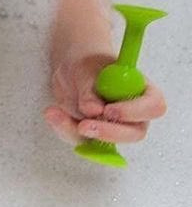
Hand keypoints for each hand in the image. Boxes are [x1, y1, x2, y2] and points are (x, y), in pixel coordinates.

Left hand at [44, 51, 166, 146]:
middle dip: (109, 132)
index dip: (133, 112)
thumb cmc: (88, 64)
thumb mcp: (86, 68)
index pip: (153, 107)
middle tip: (83, 126)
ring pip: (104, 143)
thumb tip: (93, 110)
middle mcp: (134, 115)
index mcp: (144, 92)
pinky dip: (64, 129)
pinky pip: (81, 141)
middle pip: (134, 133)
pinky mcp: (94, 135)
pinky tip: (52, 113)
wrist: (73, 68)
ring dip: (76, 131)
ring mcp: (115, 127)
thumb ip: (91, 88)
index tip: (109, 110)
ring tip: (54, 112)